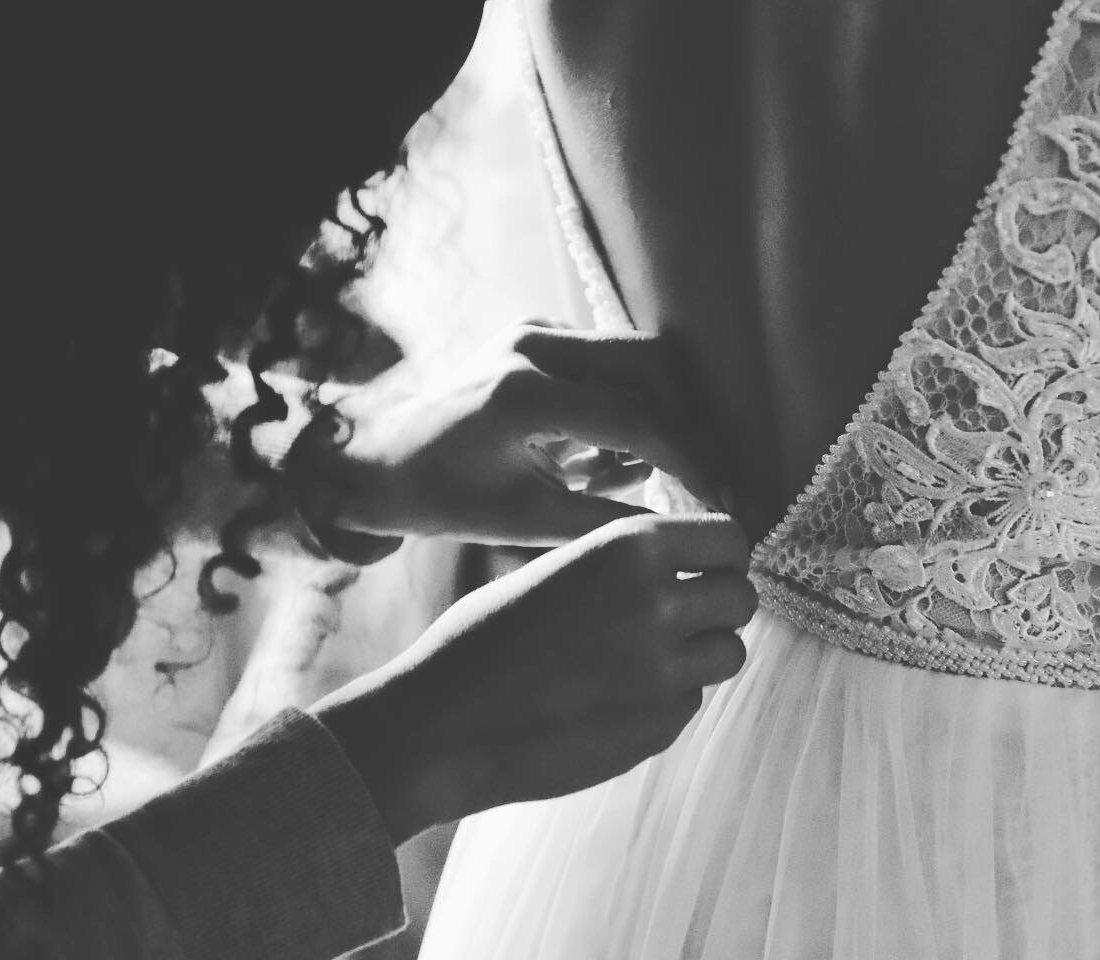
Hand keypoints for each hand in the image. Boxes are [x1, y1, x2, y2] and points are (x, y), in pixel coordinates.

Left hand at [286, 320, 719, 546]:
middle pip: (652, 361)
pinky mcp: (535, 333)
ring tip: (626, 475)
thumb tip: (682, 530)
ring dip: (651, 410)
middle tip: (700, 473)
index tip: (719, 496)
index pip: (637, 420)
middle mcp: (533, 345)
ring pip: (633, 357)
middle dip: (685, 418)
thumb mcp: (527, 523)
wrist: (380, 458)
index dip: (688, 461)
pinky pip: (604, 360)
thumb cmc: (446, 499)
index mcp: (526, 394)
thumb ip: (606, 524)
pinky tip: (595, 457)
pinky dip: (619, 403)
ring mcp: (533, 331)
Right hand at [311, 514, 756, 843]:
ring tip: (644, 660)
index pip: (728, 539)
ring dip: (699, 655)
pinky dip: (663, 701)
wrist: (441, 725)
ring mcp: (662, 673)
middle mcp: (656, 605)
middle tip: (685, 617)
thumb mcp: (555, 571)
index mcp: (627, 550)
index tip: (707, 569)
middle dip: (719, 606)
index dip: (722, 555)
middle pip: (742, 598)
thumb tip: (685, 569)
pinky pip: (689, 703)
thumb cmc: (482, 640)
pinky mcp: (657, 729)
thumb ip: (623, 567)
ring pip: (729, 654)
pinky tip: (608, 701)